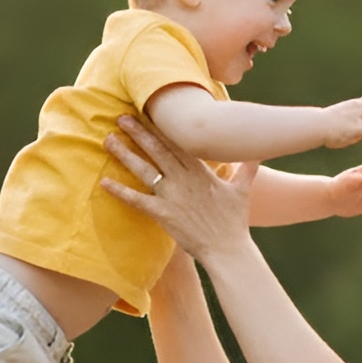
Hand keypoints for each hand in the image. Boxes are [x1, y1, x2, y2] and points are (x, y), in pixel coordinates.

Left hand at [101, 116, 256, 261]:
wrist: (228, 249)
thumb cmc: (234, 222)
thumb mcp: (243, 191)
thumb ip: (247, 169)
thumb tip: (258, 154)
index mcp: (201, 171)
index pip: (178, 143)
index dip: (161, 127)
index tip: (148, 113)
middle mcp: (184, 179)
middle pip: (158, 149)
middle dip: (139, 132)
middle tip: (121, 116)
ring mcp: (173, 195)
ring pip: (145, 169)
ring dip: (125, 153)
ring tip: (108, 140)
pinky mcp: (164, 214)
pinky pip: (137, 201)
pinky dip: (120, 192)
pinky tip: (103, 183)